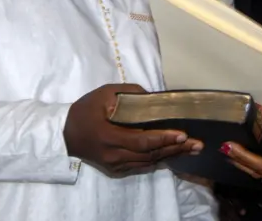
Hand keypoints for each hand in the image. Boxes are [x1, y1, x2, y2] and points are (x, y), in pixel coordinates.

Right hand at [63, 84, 203, 173]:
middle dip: (175, 149)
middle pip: (150, 154)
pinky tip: (173, 153)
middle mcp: (114, 155)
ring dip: (171, 154)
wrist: (64, 134)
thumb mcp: (103, 93)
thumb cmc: (85, 110)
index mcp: (109, 136)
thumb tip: (152, 97)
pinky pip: (142, 165)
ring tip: (192, 148)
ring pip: (148, 162)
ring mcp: (115, 165)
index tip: (182, 134)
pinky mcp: (116, 169)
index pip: (141, 141)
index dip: (163, 138)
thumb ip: (128, 93)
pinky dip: (159, 158)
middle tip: (198, 144)